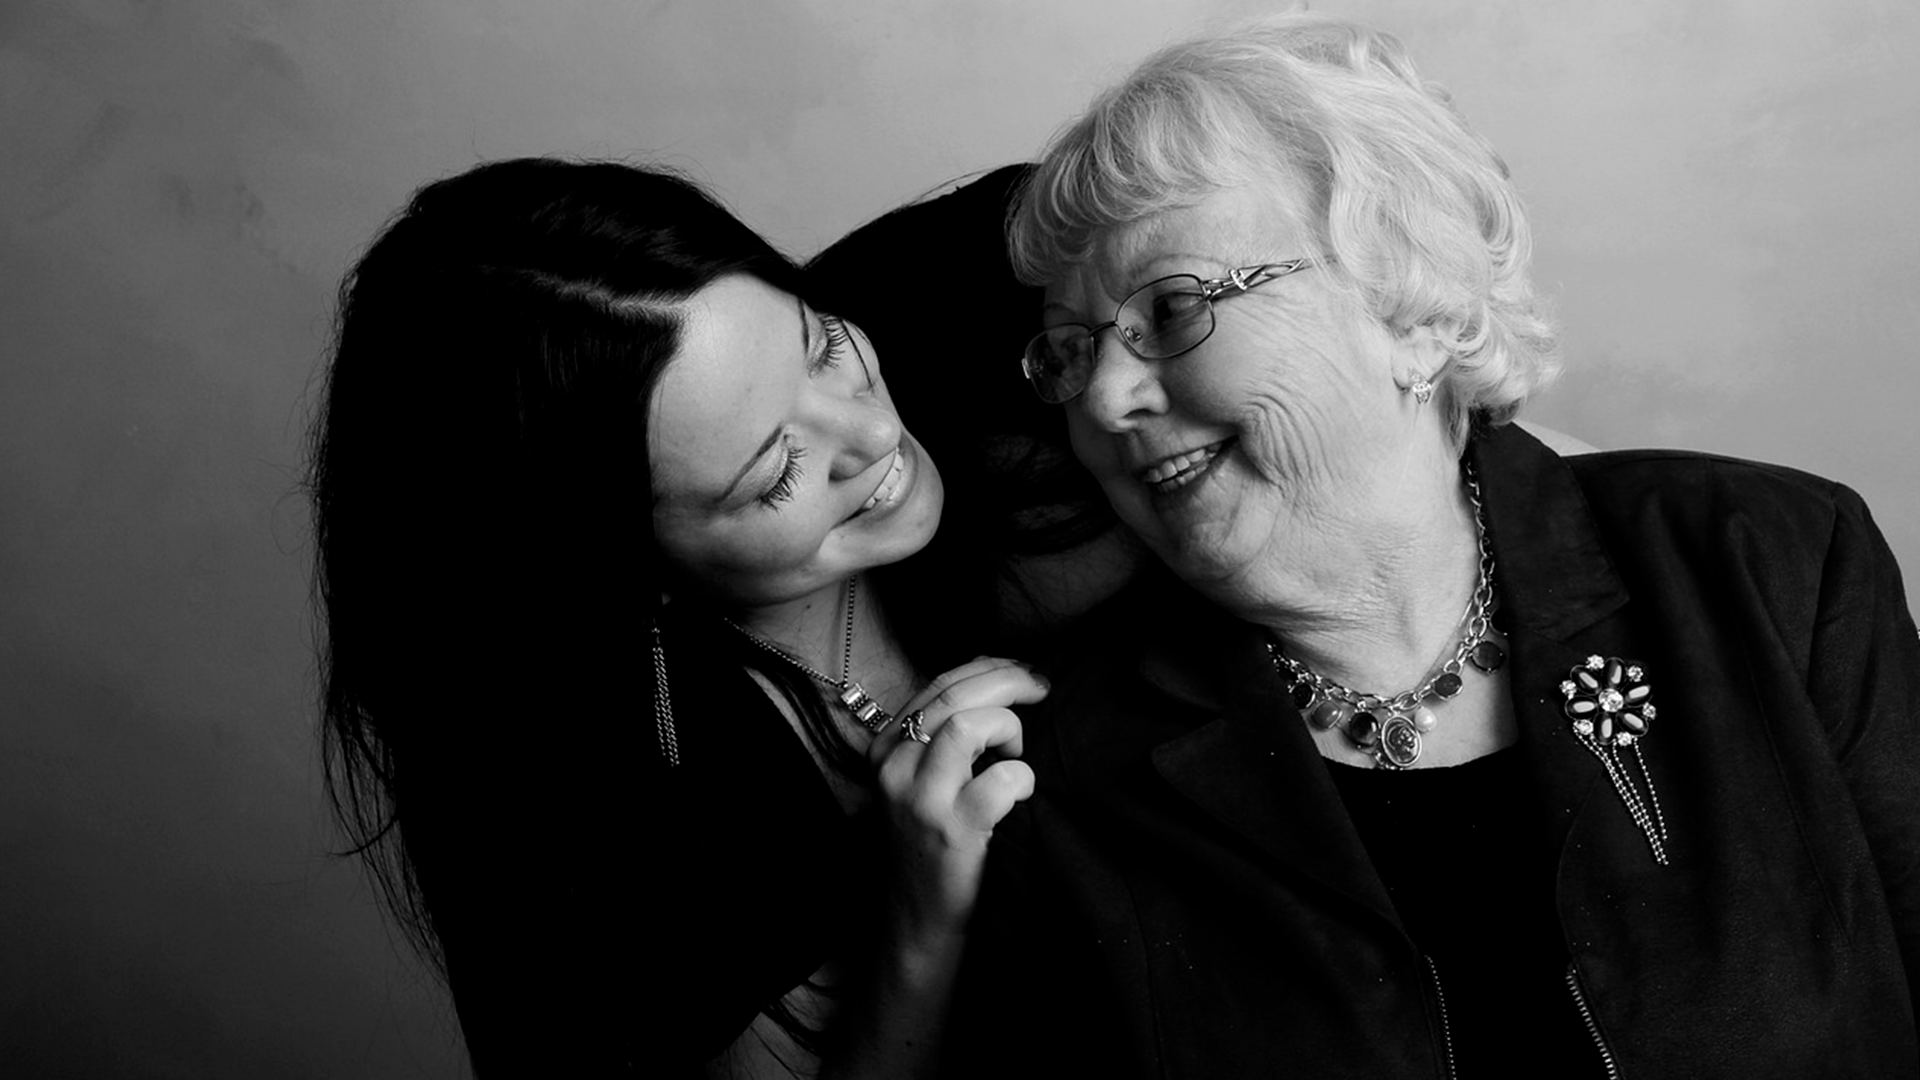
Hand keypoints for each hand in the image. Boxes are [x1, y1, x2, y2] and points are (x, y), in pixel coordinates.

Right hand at [868, 656, 1045, 941]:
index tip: (1023, 672)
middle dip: (1009, 681)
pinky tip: (1022, 792)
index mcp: (886, 749)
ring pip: (967, 724)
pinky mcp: (953, 831)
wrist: (917, 920)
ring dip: (1007, 727)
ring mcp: (921, 799)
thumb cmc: (934, 845)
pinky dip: (1022, 777)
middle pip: (954, 694)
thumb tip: (998, 684)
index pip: (940, 684)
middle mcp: (895, 768)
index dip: (989, 668)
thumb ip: (945, 737)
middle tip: (1041, 688)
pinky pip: (1000, 780)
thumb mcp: (922, 782)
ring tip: (1017, 752)